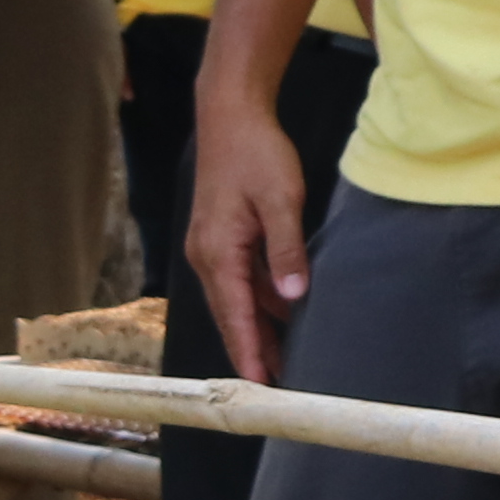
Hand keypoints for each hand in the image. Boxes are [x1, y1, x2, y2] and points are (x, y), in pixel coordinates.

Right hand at [182, 89, 316, 382]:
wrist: (230, 115)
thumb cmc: (255, 152)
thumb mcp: (280, 200)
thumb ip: (286, 251)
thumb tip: (292, 298)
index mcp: (218, 252)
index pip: (235, 315)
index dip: (249, 351)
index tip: (260, 385)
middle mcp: (207, 256)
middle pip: (230, 315)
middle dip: (252, 350)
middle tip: (278, 385)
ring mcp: (211, 248)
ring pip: (235, 300)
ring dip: (256, 328)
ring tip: (284, 358)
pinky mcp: (220, 238)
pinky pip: (239, 280)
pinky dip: (257, 302)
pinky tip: (282, 314)